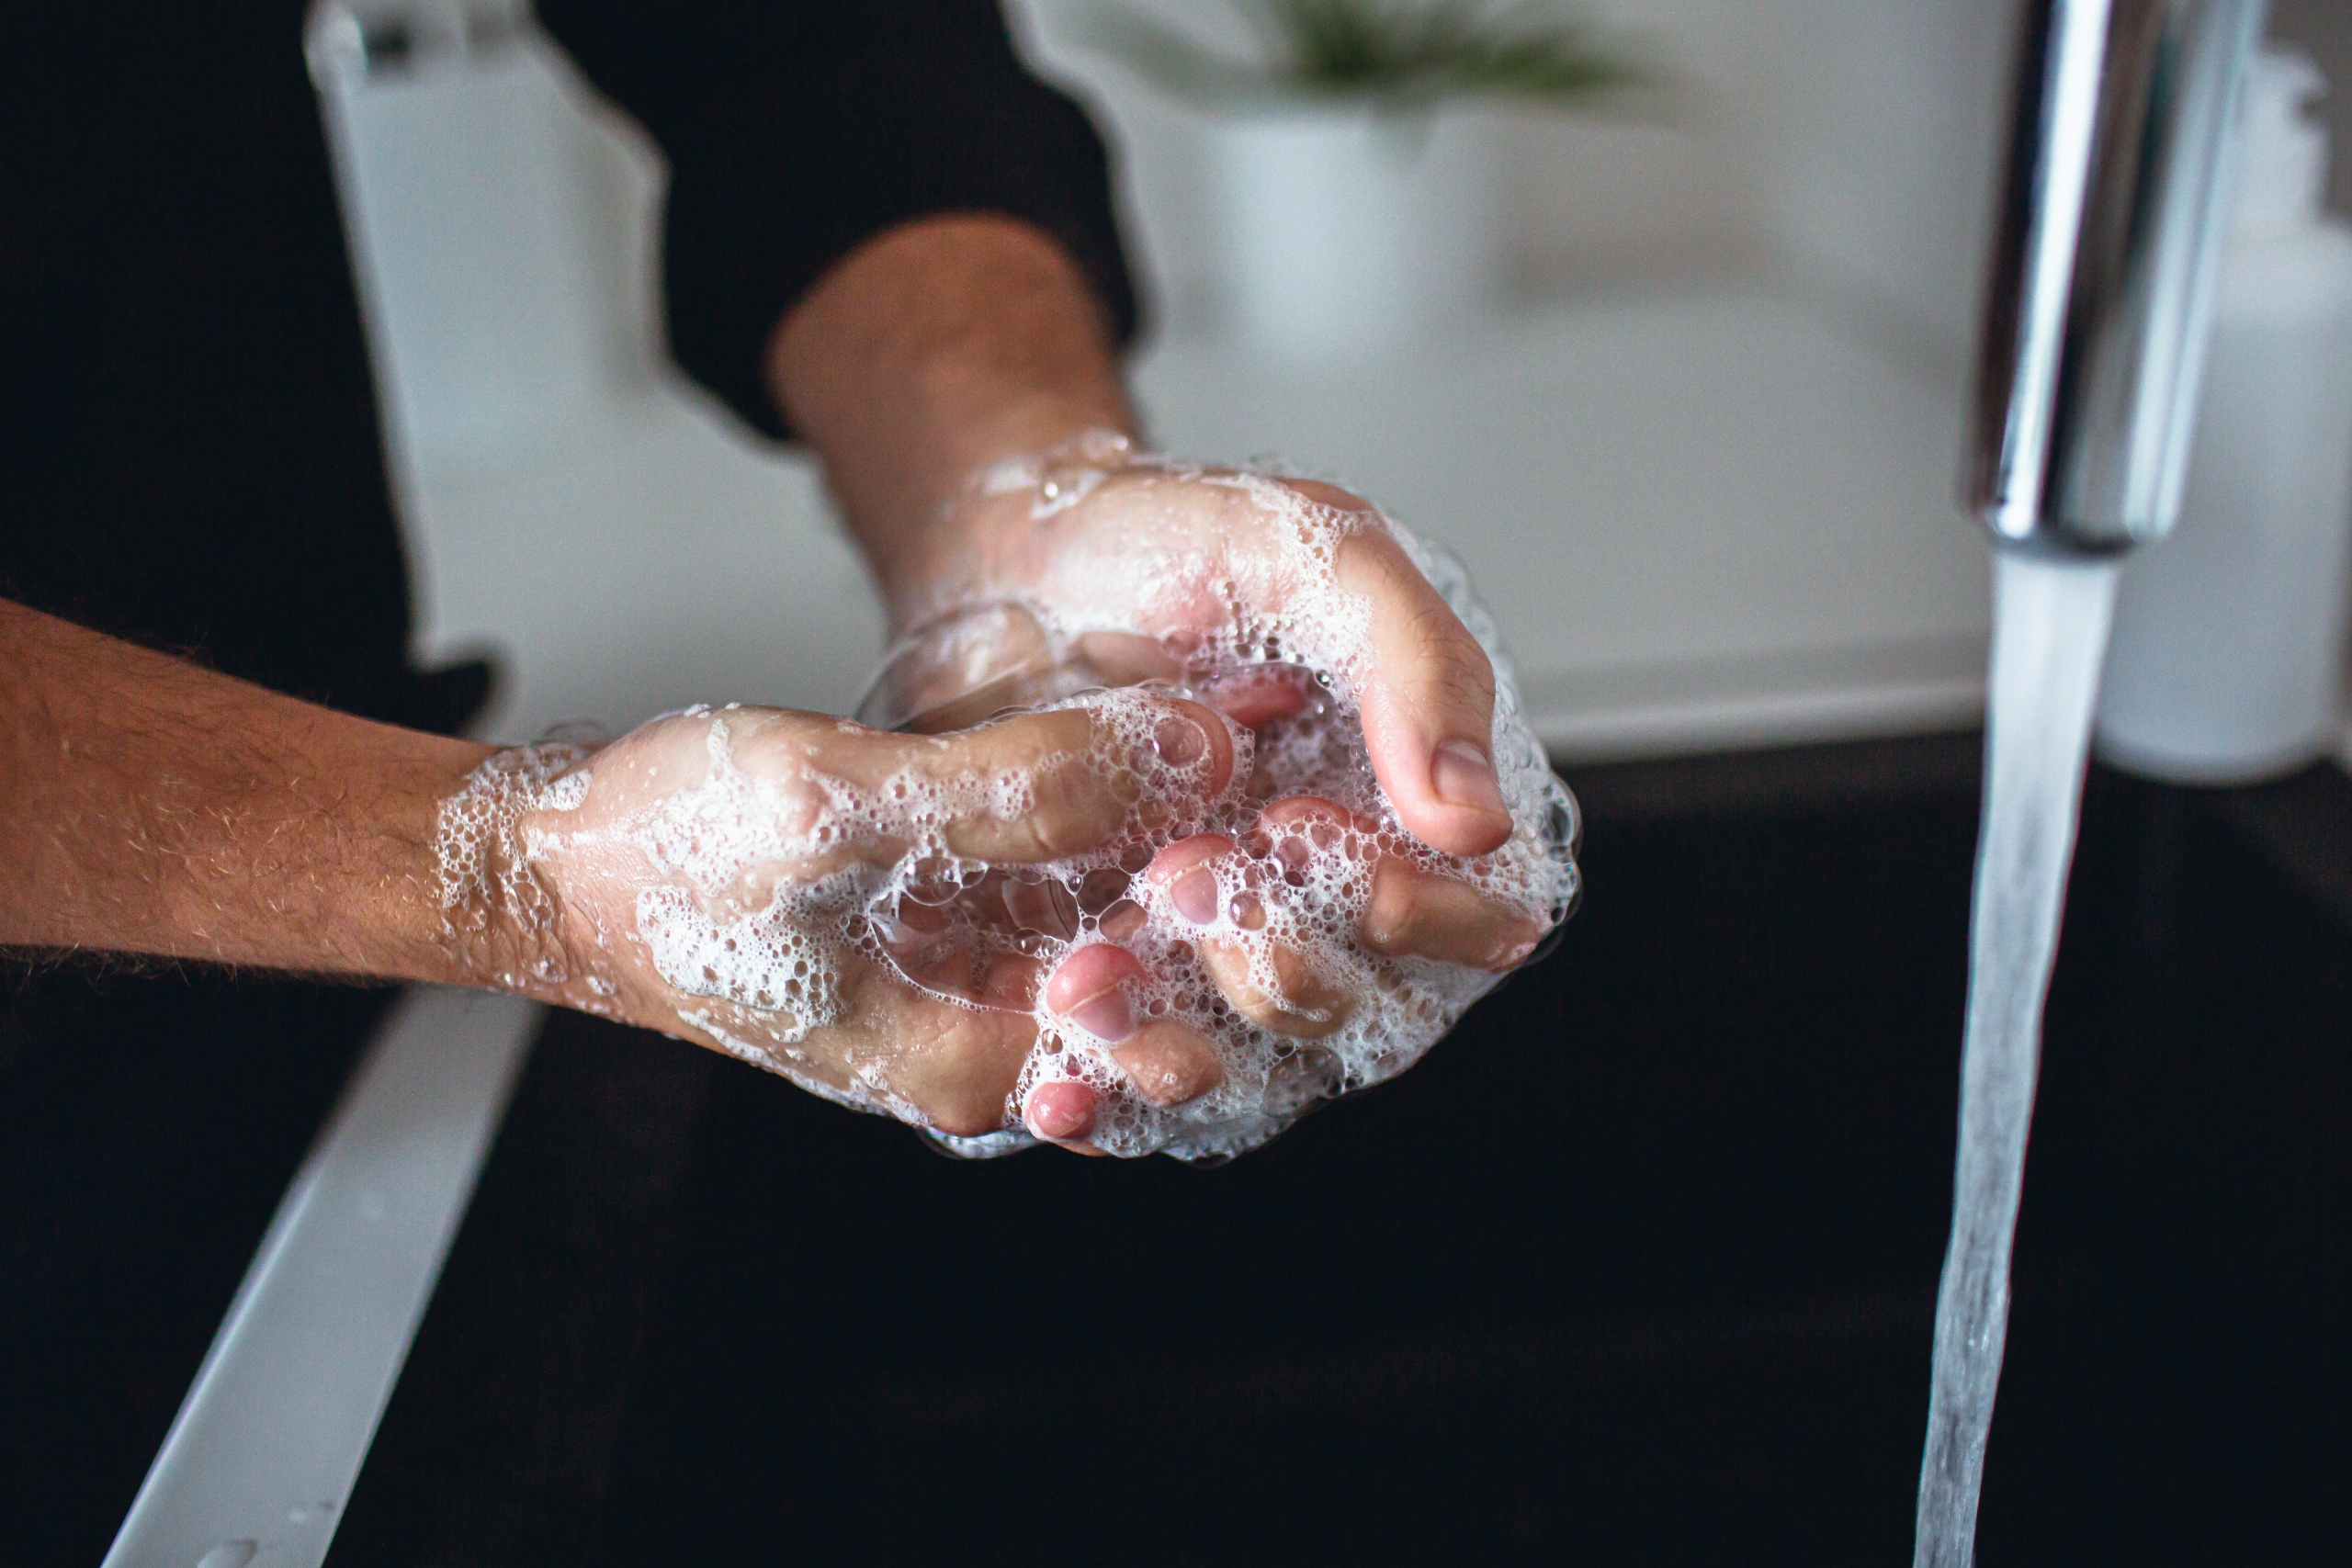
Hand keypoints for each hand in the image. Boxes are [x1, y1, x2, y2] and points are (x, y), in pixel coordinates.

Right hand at [443, 695, 1242, 1143]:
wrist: (562, 859)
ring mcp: (989, 987)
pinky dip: (1143, 812)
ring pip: (1146, 919)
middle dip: (1254, 878)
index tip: (1305, 812)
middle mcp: (1000, 1042)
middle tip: (1319, 770)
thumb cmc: (665, 853)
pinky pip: (1091, 878)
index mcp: (974, 1060)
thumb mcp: (841, 802)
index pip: (1177, 1015)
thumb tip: (1191, 753)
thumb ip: (1020, 785)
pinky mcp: (976, 928)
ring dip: (1208, 829)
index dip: (1256, 913)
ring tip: (1275, 725)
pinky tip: (1193, 728)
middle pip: (1181, 982)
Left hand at [876, 435, 1564, 1151]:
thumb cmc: (1174, 544)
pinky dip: (1105, 1099)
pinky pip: (1140, 1088)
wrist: (1005, 562)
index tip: (1294, 826)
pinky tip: (1058, 1085)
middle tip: (1180, 873)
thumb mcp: (1313, 551)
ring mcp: (1233, 959)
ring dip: (1185, 1053)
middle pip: (1371, 1017)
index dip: (1411, 909)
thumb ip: (1415, 663)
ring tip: (1090, 979)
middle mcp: (1341, 904)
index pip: (1482, 921)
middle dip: (1283, 970)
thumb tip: (1479, 821)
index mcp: (1418, 808)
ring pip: (1259, 1074)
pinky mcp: (1132, 989)